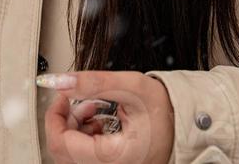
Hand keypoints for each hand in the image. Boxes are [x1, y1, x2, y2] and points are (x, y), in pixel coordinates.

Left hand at [40, 70, 174, 163]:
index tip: (61, 95)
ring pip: (71, 154)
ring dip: (74, 127)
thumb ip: (95, 83)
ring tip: (92, 107)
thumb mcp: (132, 87)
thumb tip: (62, 81)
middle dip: (65, 120)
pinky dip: (83, 135)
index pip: (62, 144)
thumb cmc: (165, 112)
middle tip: (76, 99)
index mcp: (113, 158)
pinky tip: (97, 119)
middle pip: (63, 151)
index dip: (55, 116)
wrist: (184, 129)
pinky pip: (83, 157)